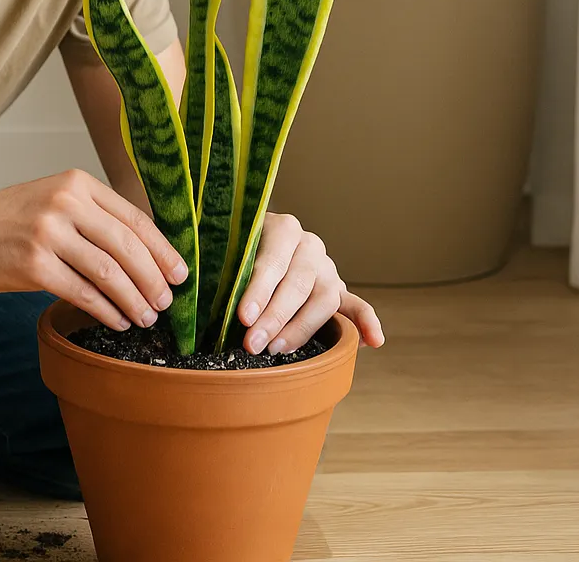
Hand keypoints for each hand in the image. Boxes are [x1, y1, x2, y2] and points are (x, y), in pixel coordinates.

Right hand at [0, 170, 188, 331]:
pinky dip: (106, 311)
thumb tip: (145, 253)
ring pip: (109, 272)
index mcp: (77, 183)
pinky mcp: (34, 266)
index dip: (163, 250)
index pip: (135, 218)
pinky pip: (83, 293)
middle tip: (166, 302)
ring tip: (146, 317)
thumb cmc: (7, 220)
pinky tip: (117, 321)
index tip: (180, 274)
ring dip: (134, 300)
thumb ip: (93, 217)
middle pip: (127, 246)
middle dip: (154, 279)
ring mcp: (48, 234)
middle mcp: (65, 204)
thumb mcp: (53, 200)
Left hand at [235, 212, 384, 354]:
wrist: (257, 240)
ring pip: (323, 299)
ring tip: (277, 350)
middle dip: (274, 317)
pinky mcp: (338, 290)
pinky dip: (367, 323)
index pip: (273, 261)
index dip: (258, 290)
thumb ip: (223, 266)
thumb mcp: (226, 248)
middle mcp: (309, 246)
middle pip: (298, 284)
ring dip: (301, 329)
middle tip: (252, 343)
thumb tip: (205, 290)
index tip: (243, 317)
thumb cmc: (235, 250)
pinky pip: (357, 306)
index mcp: (283, 228)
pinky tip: (373, 342)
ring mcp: (327, 268)